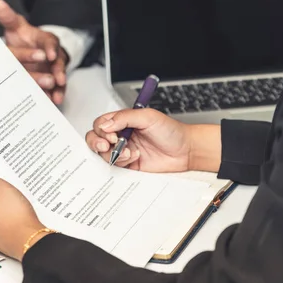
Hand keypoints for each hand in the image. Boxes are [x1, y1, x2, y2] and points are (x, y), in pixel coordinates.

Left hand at [0, 0, 67, 104]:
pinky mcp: (51, 81)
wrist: (29, 49)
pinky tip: (52, 103)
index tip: (50, 55)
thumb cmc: (23, 37)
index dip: (50, 48)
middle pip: (59, 62)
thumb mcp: (15, 26)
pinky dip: (54, 96)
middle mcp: (53, 54)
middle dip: (58, 71)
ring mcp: (53, 69)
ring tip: (57, 97)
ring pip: (59, 78)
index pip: (50, 42)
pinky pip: (54, 89)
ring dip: (59, 88)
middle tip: (58, 79)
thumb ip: (7, 17)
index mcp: (45, 39)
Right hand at [0, 0, 49, 106]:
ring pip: (8, 90)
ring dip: (28, 90)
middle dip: (32, 76)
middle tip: (51, 78)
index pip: (4, 55)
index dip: (24, 54)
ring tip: (46, 92)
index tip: (41, 55)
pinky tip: (30, 103)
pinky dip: (15, 102)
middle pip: (10, 75)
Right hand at [85, 109, 221, 172]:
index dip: (101, 130)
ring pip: (103, 154)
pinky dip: (122, 162)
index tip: (111, 134)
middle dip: (98, 143)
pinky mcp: (128, 164)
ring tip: (129, 152)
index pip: (101, 124)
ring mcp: (123, 150)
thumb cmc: (171, 131)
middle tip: (108, 145)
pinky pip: (115, 165)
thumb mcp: (148, 117)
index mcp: (123, 121)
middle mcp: (120, 135)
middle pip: (96, 138)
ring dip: (114, 154)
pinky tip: (135, 158)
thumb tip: (105, 125)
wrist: (186, 150)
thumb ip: (125, 117)